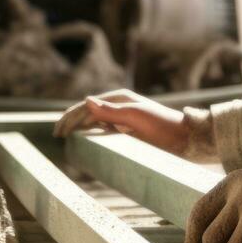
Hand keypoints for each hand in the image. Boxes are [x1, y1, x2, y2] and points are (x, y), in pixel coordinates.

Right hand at [54, 89, 191, 155]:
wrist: (184, 138)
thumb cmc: (161, 125)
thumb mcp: (135, 116)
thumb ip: (111, 111)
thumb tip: (86, 101)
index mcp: (118, 99)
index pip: (87, 107)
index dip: (70, 117)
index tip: (58, 131)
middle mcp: (119, 107)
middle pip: (88, 113)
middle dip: (71, 122)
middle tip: (57, 136)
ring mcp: (123, 120)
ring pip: (95, 123)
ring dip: (80, 129)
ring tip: (66, 139)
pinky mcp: (129, 132)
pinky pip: (104, 133)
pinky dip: (92, 136)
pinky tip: (86, 144)